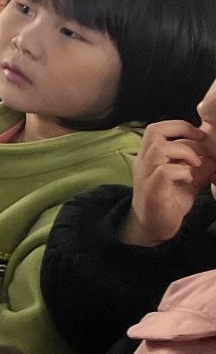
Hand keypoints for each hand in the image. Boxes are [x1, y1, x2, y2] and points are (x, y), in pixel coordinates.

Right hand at [126, 119, 215, 246]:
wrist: (153, 227)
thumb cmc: (169, 201)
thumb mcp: (188, 180)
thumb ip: (199, 167)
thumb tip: (213, 157)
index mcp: (150, 156)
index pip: (157, 129)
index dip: (180, 126)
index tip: (200, 136)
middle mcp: (144, 162)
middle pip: (154, 131)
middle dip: (181, 130)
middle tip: (200, 141)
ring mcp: (146, 175)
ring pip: (159, 150)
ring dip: (184, 153)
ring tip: (196, 165)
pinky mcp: (152, 191)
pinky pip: (164, 172)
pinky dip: (182, 172)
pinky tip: (189, 180)